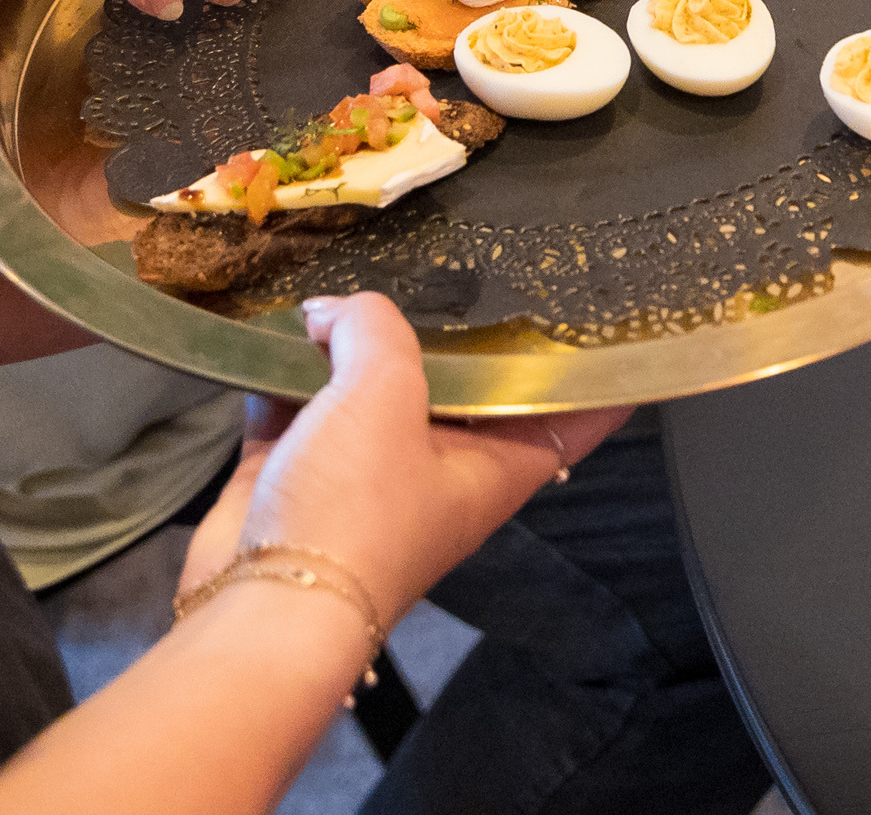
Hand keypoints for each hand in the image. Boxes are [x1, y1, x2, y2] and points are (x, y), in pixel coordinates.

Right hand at [178, 295, 623, 627]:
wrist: (262, 606)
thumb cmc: (353, 513)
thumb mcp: (385, 393)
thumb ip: (375, 329)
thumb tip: (336, 311)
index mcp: (495, 465)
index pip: (575, 417)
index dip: (596, 372)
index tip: (608, 317)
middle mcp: (439, 471)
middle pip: (465, 392)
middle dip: (453, 335)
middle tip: (455, 263)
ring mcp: (366, 478)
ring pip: (374, 395)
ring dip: (354, 348)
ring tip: (345, 285)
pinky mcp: (298, 480)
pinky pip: (298, 412)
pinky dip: (284, 378)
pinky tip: (274, 334)